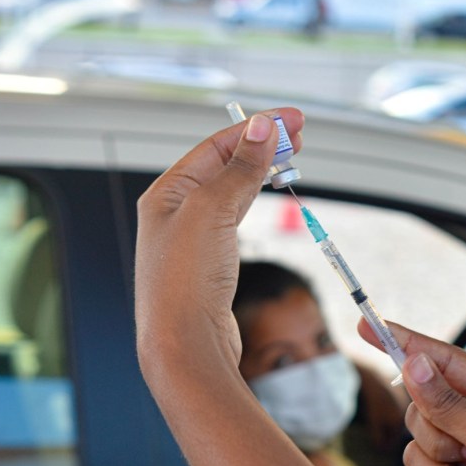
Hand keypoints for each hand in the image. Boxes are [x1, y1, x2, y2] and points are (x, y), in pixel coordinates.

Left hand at [135, 109, 303, 378]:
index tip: (293, 120)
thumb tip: (261, 129)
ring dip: (260, 170)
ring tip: (290, 158)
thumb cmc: (185, 283)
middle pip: (223, 165)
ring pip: (231, 190)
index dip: (257, 129)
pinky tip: (265, 194)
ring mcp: (193, 238)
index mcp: (166, 193)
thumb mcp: (213, 211)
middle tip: (299, 135)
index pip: (217, 146)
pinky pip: (234, 217)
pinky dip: (254, 199)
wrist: (186, 345)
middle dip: (262, 146)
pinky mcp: (210, 262)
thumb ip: (240, 169)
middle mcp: (175, 212)